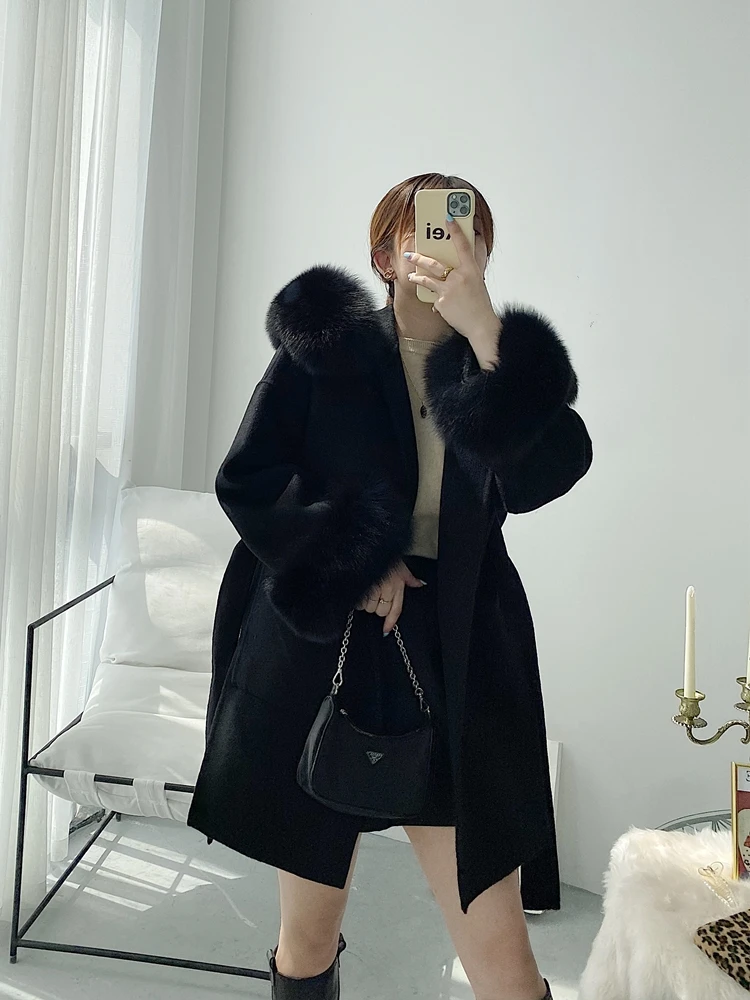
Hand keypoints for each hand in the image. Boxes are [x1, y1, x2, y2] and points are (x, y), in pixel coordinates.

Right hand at [356, 559, 425, 634]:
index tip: (385, 631)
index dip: (390, 622)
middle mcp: (386, 590)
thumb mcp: (402, 565)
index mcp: (397, 586)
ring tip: (365, 588)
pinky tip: (358, 588)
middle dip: (376, 605)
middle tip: (374, 594)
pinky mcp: (360, 588)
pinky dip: (356, 598)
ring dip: (365, 601)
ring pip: (367, 607)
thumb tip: (420, 584)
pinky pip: (357, 602)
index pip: (395, 610)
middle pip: (380, 611)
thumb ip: (410, 578)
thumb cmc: (387, 556)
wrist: (371, 546)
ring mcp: (372, 590)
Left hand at [406, 216, 500, 364]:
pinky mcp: (441, 303)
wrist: (481, 325)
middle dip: (419, 258)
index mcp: (471, 270)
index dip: (456, 231)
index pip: (462, 246)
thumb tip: (466, 257)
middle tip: (409, 254)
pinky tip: (442, 306)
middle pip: (434, 263)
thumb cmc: (480, 304)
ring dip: (416, 277)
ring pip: (426, 280)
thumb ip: (468, 270)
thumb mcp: (478, 282)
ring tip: (411, 276)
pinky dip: (437, 302)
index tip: (448, 218)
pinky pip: (434, 298)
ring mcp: (448, 290)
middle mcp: (459, 277)